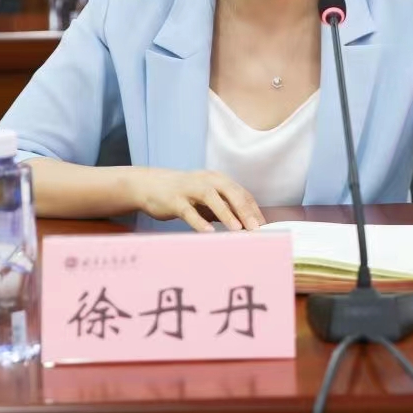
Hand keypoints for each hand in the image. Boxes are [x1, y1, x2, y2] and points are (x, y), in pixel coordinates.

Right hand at [129, 168, 264, 231]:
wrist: (149, 185)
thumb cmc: (183, 194)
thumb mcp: (206, 199)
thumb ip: (223, 209)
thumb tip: (244, 227)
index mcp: (217, 179)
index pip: (240, 193)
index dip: (253, 209)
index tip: (264, 226)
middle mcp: (205, 180)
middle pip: (230, 191)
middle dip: (244, 210)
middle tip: (256, 228)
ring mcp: (189, 188)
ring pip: (210, 197)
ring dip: (225, 213)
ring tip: (237, 229)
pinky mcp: (174, 199)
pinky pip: (188, 210)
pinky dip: (198, 221)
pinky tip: (208, 232)